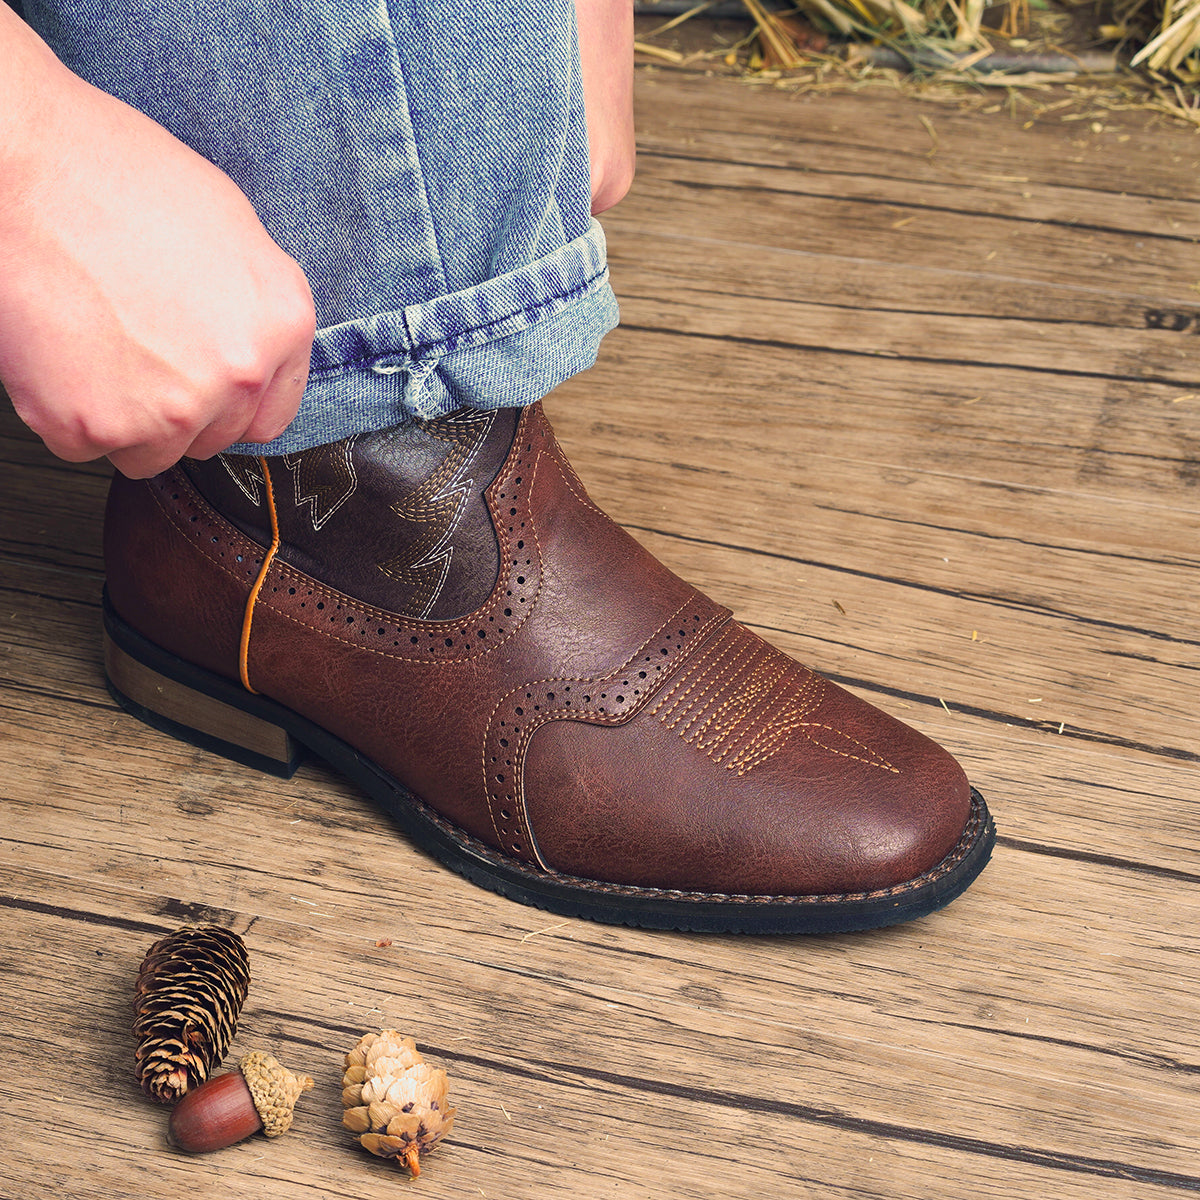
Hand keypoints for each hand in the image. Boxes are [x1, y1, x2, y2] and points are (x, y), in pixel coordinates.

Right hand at [0, 14, 315, 477]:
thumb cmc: (115, 178)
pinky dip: (66, 411)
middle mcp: (235, 376)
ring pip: (150, 453)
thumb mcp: (231, 230)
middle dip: (175, 406)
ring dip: (124, 416)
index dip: (229, 402)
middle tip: (134, 345)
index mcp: (281, 326)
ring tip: (97, 343)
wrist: (19, 164)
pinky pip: (84, 445)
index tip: (199, 383)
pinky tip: (62, 351)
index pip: (268, 417)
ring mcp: (166, 408)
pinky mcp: (93, 425)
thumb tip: (256, 360)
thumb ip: (255, 313)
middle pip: (208, 438)